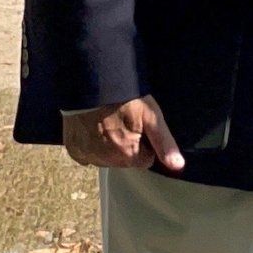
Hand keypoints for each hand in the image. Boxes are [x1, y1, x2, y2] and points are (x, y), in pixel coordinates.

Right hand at [62, 95, 183, 171]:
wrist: (92, 86)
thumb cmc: (125, 99)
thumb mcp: (151, 117)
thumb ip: (164, 144)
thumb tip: (178, 166)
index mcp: (128, 156)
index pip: (145, 159)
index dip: (146, 143)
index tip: (140, 126)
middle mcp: (106, 161)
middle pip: (126, 160)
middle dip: (128, 145)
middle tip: (125, 121)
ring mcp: (88, 156)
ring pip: (107, 158)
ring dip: (109, 146)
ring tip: (110, 122)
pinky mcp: (74, 149)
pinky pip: (88, 153)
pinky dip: (92, 144)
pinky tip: (95, 128)